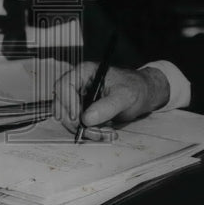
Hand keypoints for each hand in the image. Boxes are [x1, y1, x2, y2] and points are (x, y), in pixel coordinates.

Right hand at [53, 63, 169, 139]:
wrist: (142, 94)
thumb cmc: (135, 87)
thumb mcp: (125, 95)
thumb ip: (107, 106)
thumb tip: (87, 118)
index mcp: (85, 72)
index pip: (64, 86)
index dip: (67, 103)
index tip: (78, 119)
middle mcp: (78, 85)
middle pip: (61, 105)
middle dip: (76, 123)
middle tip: (92, 132)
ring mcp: (79, 99)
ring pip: (69, 119)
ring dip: (85, 130)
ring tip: (105, 132)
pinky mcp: (83, 112)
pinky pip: (78, 125)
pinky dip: (90, 132)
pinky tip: (105, 132)